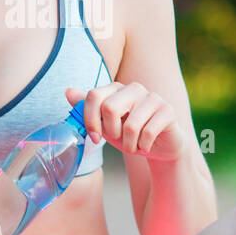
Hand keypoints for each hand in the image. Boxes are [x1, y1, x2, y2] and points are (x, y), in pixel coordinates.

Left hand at [65, 83, 186, 162]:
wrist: (159, 146)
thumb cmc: (129, 134)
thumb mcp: (104, 125)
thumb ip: (87, 109)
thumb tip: (68, 91)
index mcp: (116, 88)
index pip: (93, 96)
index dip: (90, 120)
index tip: (95, 137)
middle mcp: (134, 88)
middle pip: (109, 108)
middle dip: (111, 132)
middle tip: (118, 139)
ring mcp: (152, 97)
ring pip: (130, 125)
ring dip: (129, 144)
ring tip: (133, 145)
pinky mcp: (167, 110)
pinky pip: (148, 132)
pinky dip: (143, 146)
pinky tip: (145, 145)